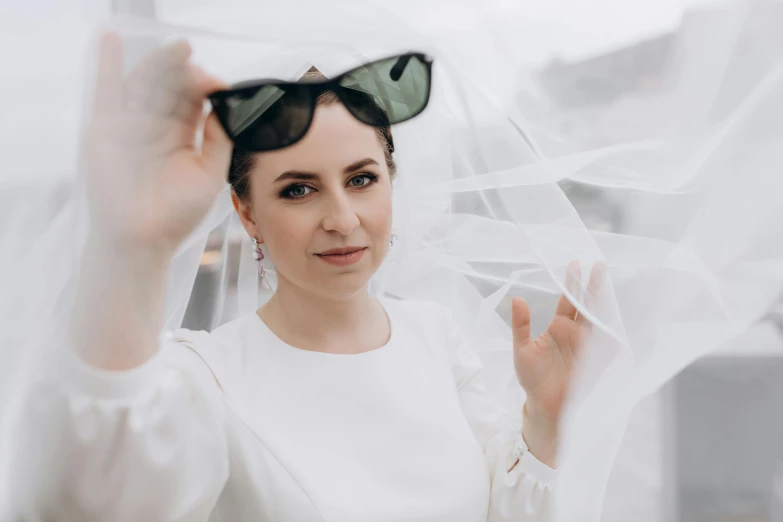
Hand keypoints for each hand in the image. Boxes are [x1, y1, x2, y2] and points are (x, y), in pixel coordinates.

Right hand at [84, 33, 231, 259]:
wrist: (142, 239)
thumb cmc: (177, 214)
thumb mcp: (209, 174)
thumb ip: (219, 140)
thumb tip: (225, 105)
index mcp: (182, 134)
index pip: (194, 100)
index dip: (206, 87)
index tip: (219, 84)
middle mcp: (156, 126)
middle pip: (170, 87)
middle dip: (184, 71)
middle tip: (195, 58)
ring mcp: (131, 125)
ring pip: (144, 84)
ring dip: (159, 64)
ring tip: (177, 50)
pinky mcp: (106, 129)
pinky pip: (106, 91)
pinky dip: (107, 64)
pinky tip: (111, 38)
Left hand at [511, 261, 604, 464]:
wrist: (544, 406)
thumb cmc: (532, 378)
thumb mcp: (522, 349)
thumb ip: (521, 324)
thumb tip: (516, 298)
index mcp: (559, 327)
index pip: (567, 300)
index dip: (572, 283)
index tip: (575, 263)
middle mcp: (576, 333)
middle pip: (587, 304)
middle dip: (592, 285)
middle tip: (598, 264)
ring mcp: (589, 346)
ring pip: (598, 318)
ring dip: (603, 302)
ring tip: (606, 282)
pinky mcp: (597, 361)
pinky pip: (608, 343)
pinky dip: (613, 331)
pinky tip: (615, 316)